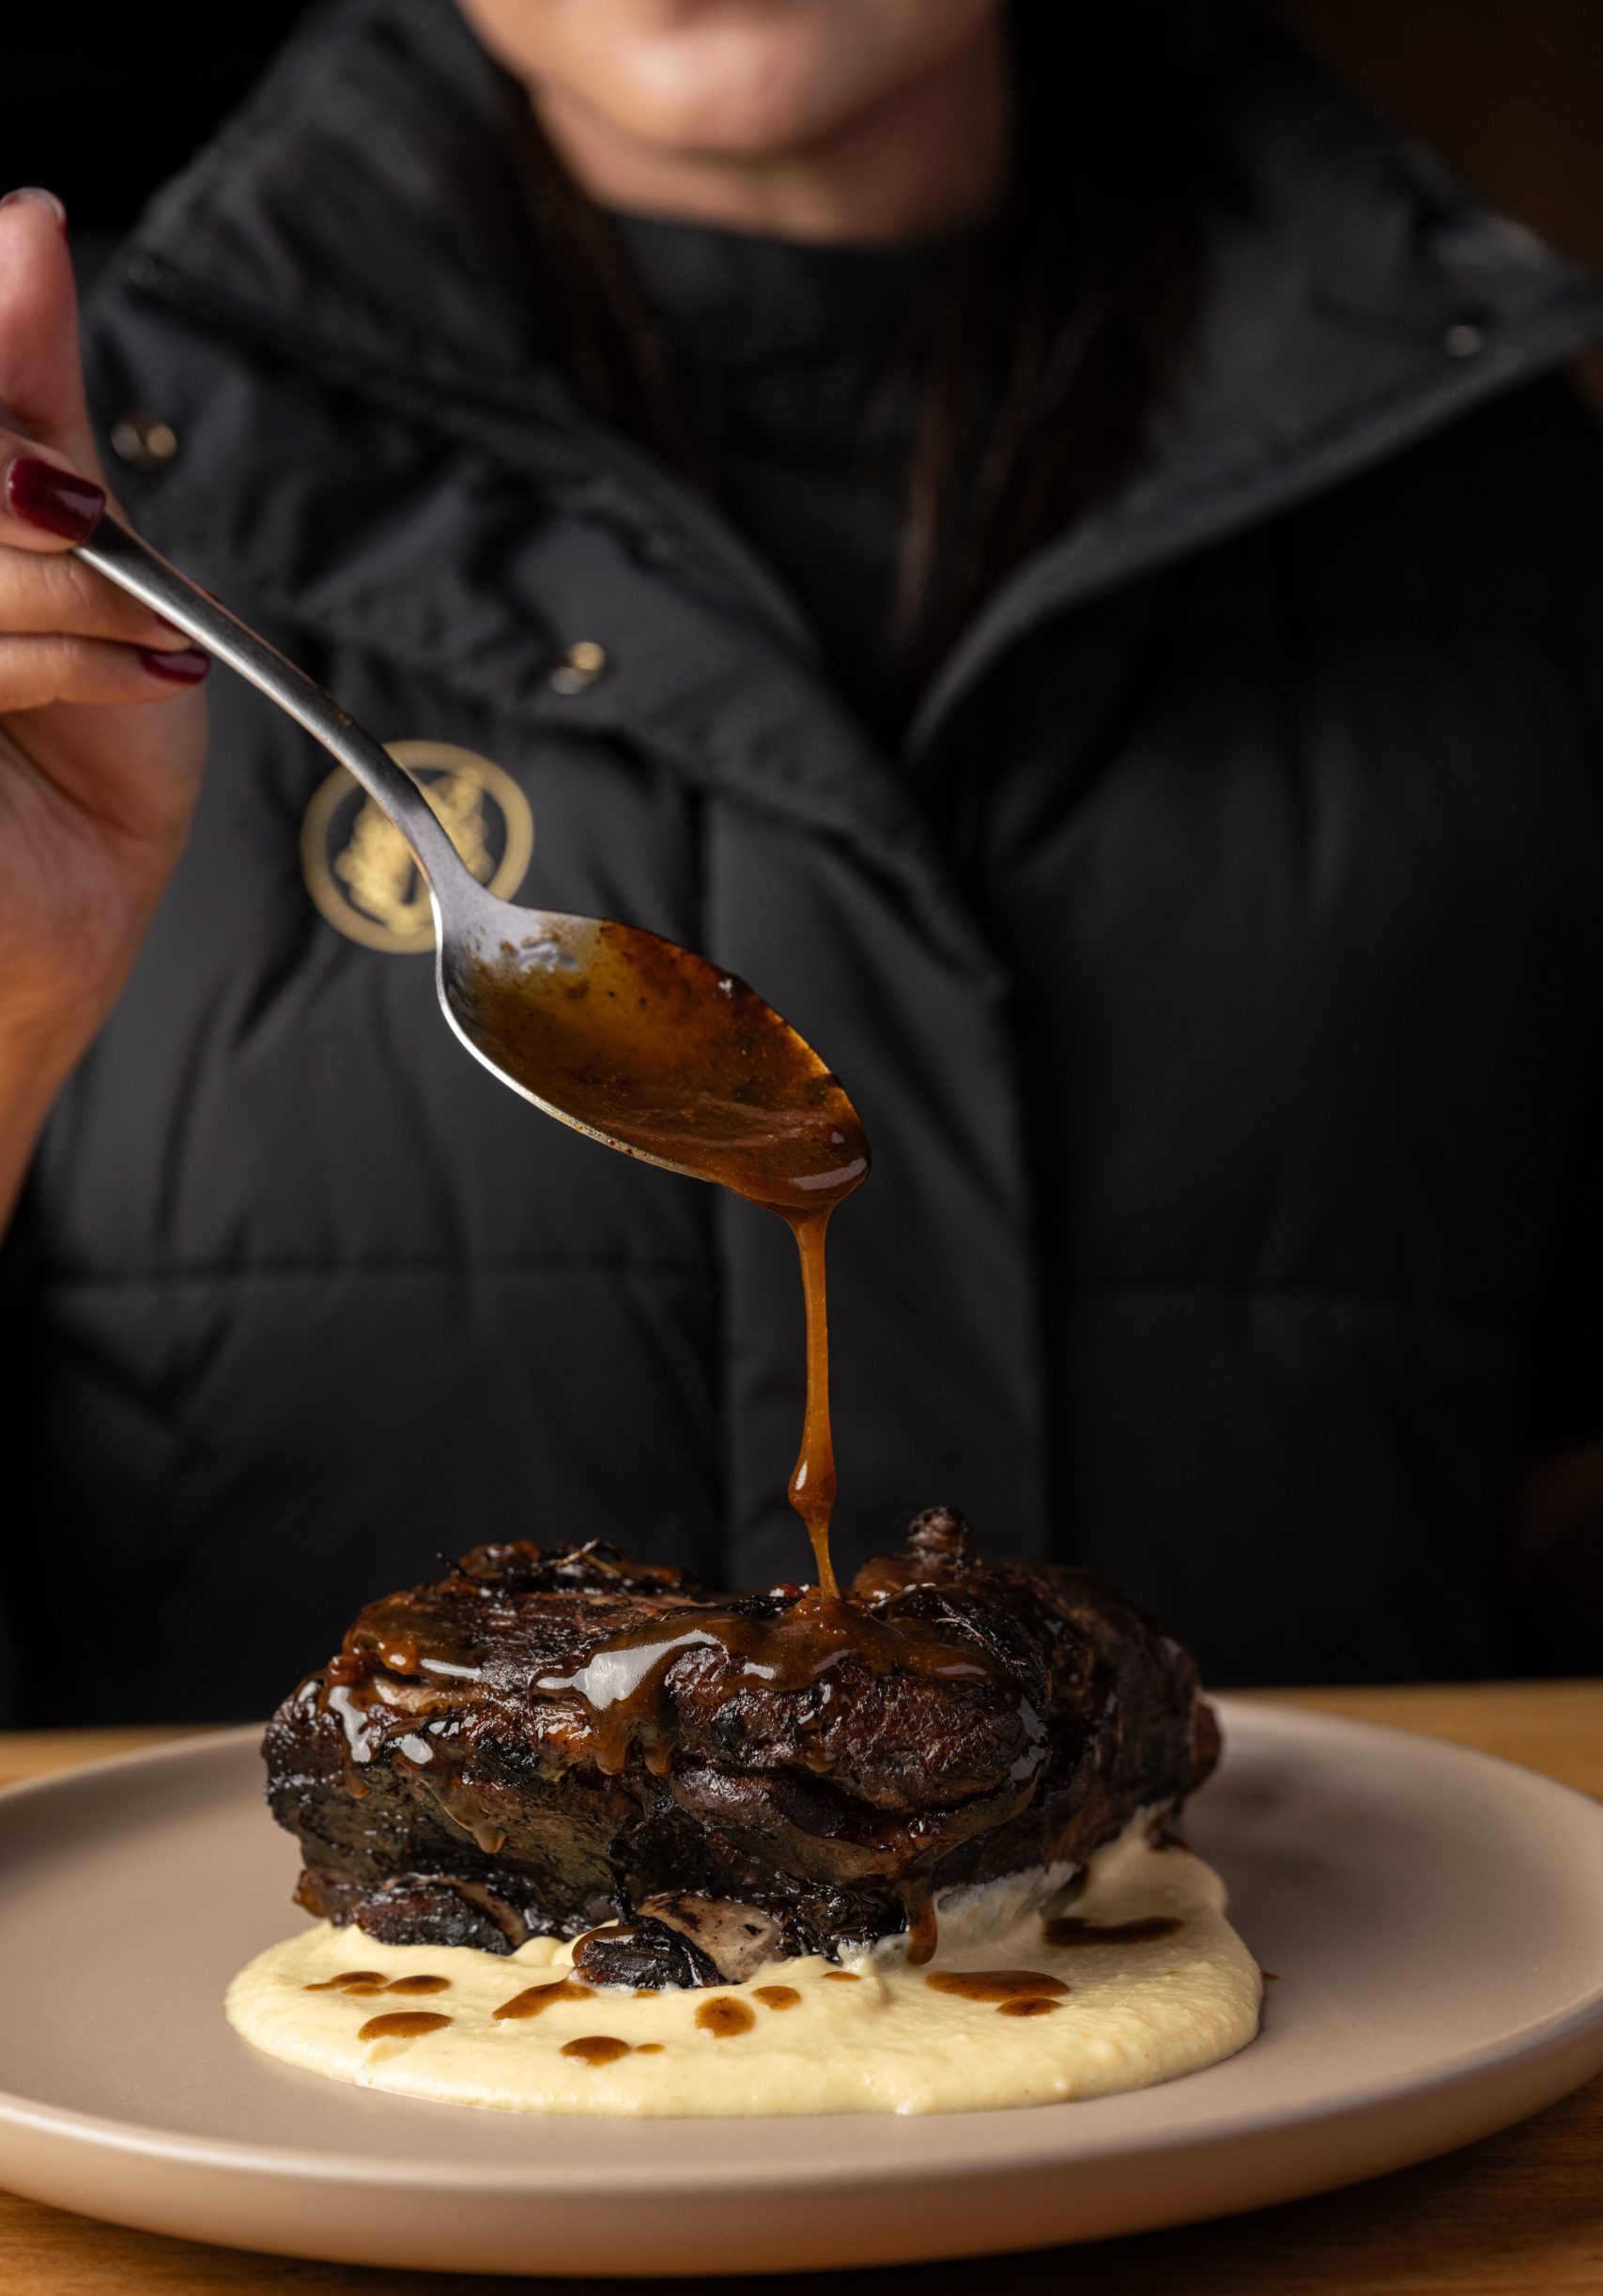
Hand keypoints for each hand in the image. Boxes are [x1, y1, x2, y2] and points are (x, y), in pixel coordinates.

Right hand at [0, 187, 208, 1075]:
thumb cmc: (79, 742)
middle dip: (32, 494)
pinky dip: (72, 655)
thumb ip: (32, 396)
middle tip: (102, 539)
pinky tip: (146, 673)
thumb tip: (22, 221)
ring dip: (71, 588)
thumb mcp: (85, 546)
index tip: (54, 349)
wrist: (79, 906)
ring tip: (145, 638)